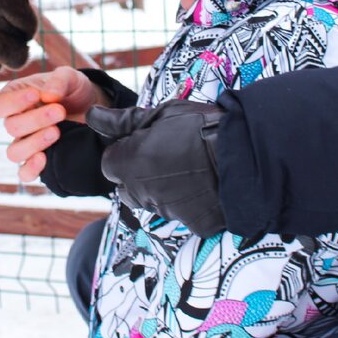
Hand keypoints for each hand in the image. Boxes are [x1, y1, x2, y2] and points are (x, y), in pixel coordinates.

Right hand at [0, 67, 104, 182]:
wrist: (90, 107)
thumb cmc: (73, 89)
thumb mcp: (70, 77)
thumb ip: (59, 80)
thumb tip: (49, 95)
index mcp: (15, 98)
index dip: (13, 102)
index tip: (36, 94)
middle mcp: (16, 121)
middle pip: (11, 127)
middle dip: (36, 119)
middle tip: (60, 111)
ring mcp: (26, 143)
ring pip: (14, 152)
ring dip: (35, 143)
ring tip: (57, 132)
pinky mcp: (39, 160)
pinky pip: (24, 173)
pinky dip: (31, 169)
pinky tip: (44, 158)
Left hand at [86, 99, 226, 236]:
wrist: (245, 153)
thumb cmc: (200, 127)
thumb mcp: (160, 114)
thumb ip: (121, 121)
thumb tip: (91, 117)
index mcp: (129, 163)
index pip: (110, 163)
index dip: (126, 150)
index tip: (147, 140)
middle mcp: (143, 192)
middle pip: (127, 187)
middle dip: (139, 173)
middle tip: (167, 154)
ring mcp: (167, 211)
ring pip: (153, 201)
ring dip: (162, 188)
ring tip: (189, 167)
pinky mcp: (192, 223)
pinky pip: (181, 214)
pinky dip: (188, 202)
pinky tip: (203, 185)